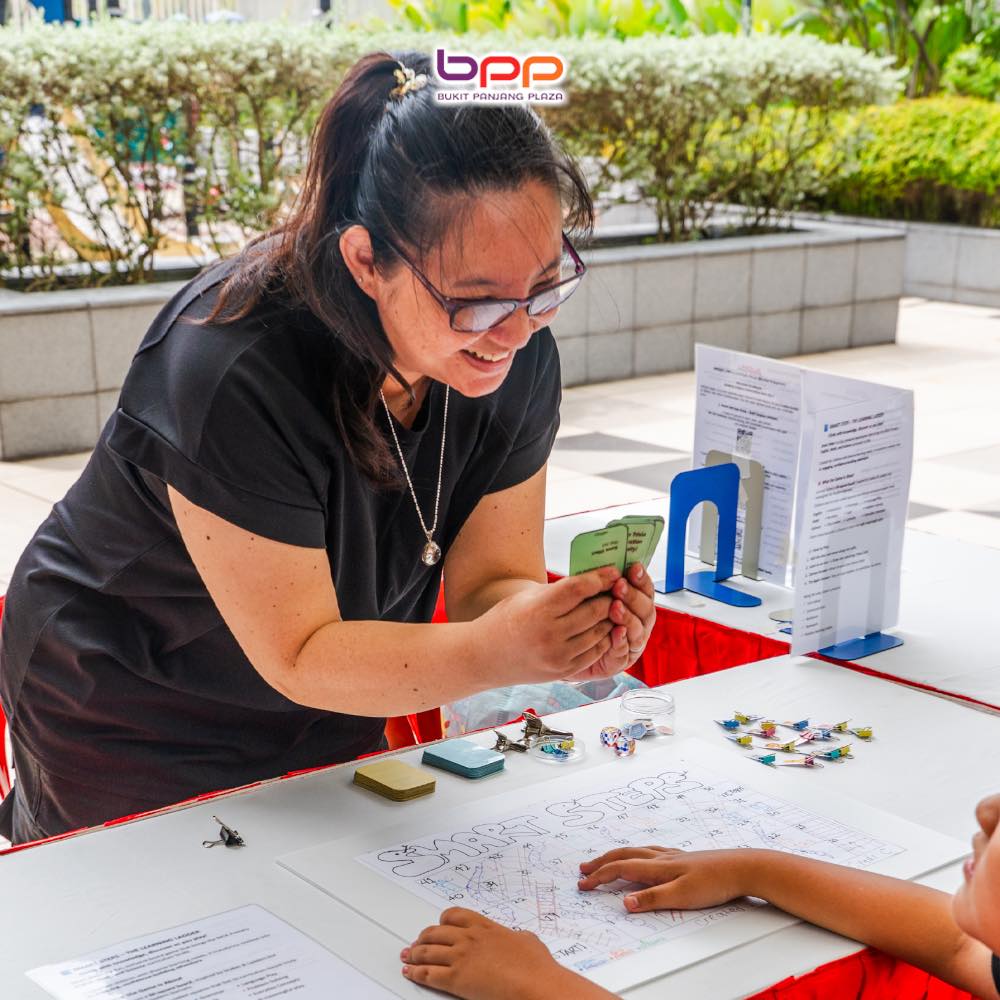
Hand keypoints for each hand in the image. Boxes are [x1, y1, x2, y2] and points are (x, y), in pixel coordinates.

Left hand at [401, 908, 605, 999]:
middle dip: (424, 937)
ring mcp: (461, 957)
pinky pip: (428, 974)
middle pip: (436, 932)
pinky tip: (409, 972)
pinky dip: (416, 973)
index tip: (439, 925)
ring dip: (415, 953)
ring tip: (408, 955)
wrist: (534, 983)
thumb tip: (519, 938)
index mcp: (485, 927)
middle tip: (418, 942)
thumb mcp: (527, 940)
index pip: (456, 915)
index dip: (443, 920)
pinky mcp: (456, 979)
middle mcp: (469, 938)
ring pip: (428, 951)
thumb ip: (517, 937)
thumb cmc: (535, 965)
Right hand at [477, 566, 621, 683]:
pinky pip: (594, 652)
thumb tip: (593, 578)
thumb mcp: (527, 597)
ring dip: (609, 619)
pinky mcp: (563, 671)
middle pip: (595, 611)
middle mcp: (549, 634)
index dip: (600, 578)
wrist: (485, 656)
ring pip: (599, 633)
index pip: (579, 589)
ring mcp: (558, 656)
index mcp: (538, 610)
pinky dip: (603, 639)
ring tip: (611, 609)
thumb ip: (559, 590)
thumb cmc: (506, 620)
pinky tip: (601, 629)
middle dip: (609, 598)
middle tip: (616, 590)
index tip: (612, 572)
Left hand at [566, 562, 655, 682]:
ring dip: (628, 617)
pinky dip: (622, 640)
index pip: (645, 589)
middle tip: (619, 586)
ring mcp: (633, 642)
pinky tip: (617, 631)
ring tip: (616, 607)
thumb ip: (601, 581)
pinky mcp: (621, 660)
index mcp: (635, 603)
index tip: (633, 567)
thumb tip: (605, 561)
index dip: (642, 578)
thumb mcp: (588, 593)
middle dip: (633, 596)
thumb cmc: (576, 614)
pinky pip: (625, 651)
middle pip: (646, 608)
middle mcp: (638, 622)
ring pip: (639, 629)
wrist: (562, 644)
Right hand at [577, 846, 757, 912]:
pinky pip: (651, 852)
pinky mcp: (684, 858)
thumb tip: (624, 903)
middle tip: (583, 869)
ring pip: (637, 851)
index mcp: (657, 866)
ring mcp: (673, 855)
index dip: (599, 877)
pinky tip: (645, 857)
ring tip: (606, 860)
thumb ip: (652, 899)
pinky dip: (638, 854)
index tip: (582, 884)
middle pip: (623, 855)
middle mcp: (661, 857)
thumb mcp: (682, 896)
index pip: (620, 869)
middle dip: (601, 862)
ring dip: (617, 856)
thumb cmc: (714, 883)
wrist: (743, 867)